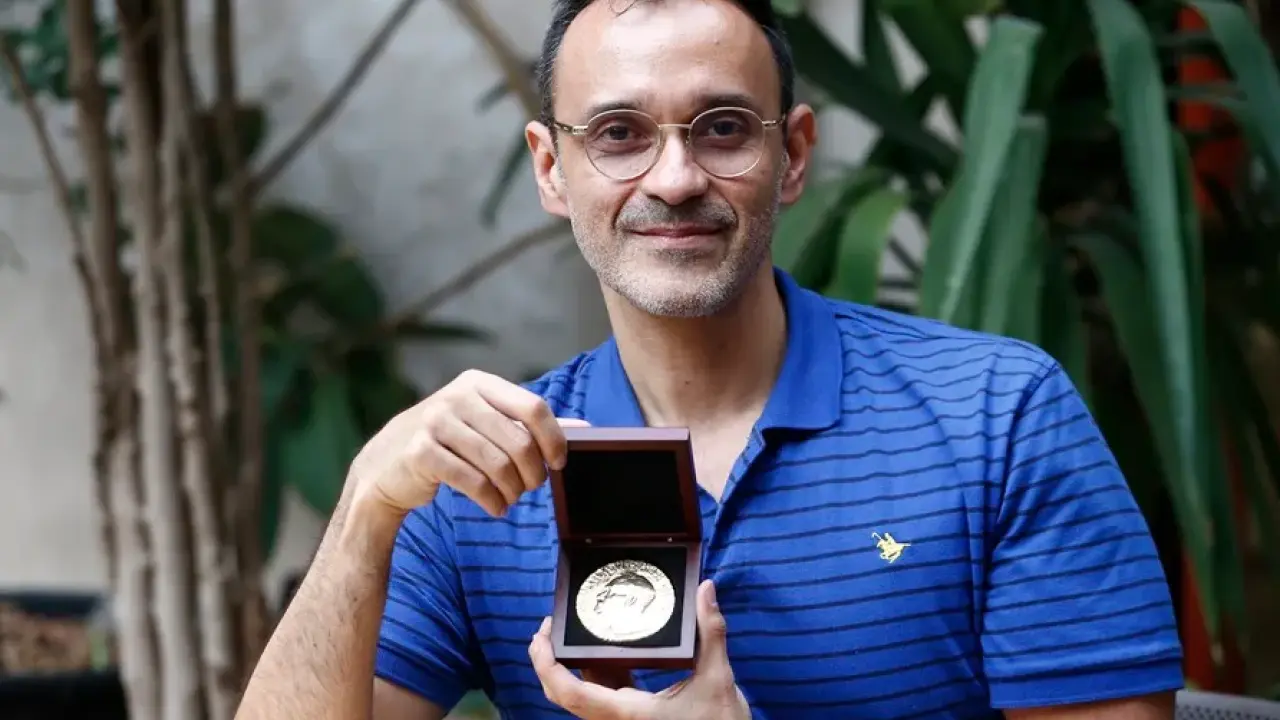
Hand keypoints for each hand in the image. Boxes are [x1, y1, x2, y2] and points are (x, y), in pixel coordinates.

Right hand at [346, 368, 585, 517]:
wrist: (386, 467)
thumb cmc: (448, 443)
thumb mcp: (486, 424)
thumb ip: (529, 424)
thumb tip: (584, 428)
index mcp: (479, 383)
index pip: (533, 407)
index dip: (554, 439)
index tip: (558, 463)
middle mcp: (456, 396)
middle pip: (518, 441)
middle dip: (532, 473)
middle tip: (530, 488)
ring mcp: (434, 422)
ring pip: (497, 465)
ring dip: (512, 491)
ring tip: (510, 499)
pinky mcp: (420, 452)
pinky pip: (473, 482)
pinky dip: (492, 501)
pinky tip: (495, 508)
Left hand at [529, 581, 751, 719]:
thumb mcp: (719, 677)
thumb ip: (710, 631)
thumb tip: (706, 589)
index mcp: (629, 712)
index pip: (571, 693)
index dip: (546, 666)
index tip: (542, 636)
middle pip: (566, 695)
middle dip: (548, 662)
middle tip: (549, 627)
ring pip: (584, 695)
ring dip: (571, 666)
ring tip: (570, 629)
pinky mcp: (633, 716)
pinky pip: (603, 694)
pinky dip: (596, 671)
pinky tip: (604, 648)